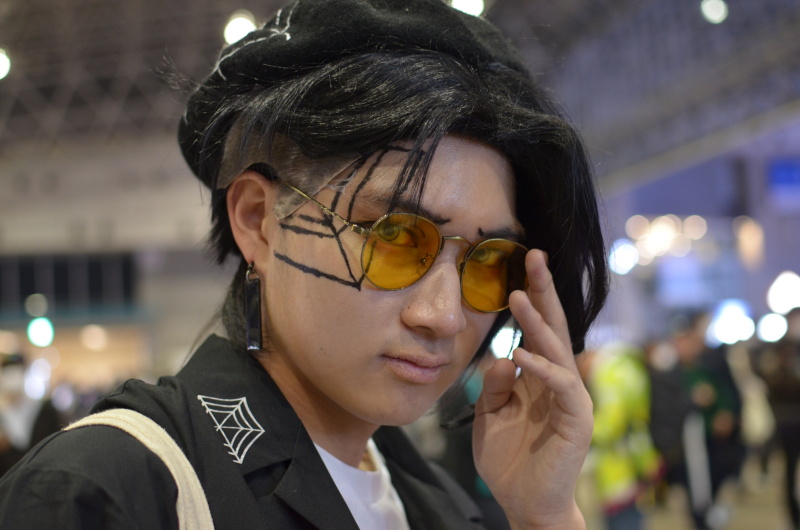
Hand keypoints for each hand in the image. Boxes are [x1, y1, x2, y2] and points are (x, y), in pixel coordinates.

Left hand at [472, 249, 592, 528]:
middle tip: (534, 256)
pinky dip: (543, 368)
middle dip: (544, 291)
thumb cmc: (509, 459)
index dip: (531, 298)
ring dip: (539, 322)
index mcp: (539, 376)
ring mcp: (570, 398)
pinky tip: (523, 355)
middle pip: (554, 327)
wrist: (524, 502)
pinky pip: (561, 385)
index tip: (520, 266)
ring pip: (557, 349)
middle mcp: (558, 380)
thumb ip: (495, 384)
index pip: (537, 329)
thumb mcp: (490, 415)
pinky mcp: (576, 418)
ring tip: (520, 296)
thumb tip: (502, 355)